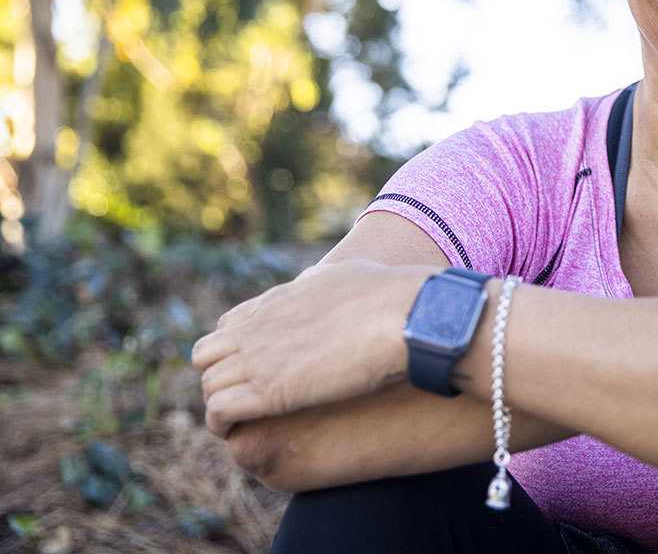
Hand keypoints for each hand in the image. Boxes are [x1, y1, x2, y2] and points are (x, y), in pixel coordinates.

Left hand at [191, 259, 433, 436]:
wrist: (403, 316)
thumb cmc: (389, 295)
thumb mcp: (346, 274)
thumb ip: (321, 278)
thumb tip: (316, 276)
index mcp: (278, 299)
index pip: (228, 325)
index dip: (237, 349)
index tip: (258, 368)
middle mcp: (259, 326)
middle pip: (206, 355)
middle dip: (220, 376)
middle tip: (247, 398)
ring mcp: (259, 357)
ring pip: (207, 385)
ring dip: (221, 404)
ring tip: (243, 422)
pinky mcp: (267, 391)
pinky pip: (217, 411)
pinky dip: (223, 424)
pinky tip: (242, 431)